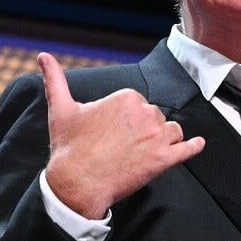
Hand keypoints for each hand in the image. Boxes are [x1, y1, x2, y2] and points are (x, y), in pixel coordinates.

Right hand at [38, 52, 204, 218]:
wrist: (76, 183)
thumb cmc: (69, 147)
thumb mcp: (61, 109)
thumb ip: (55, 79)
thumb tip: (43, 56)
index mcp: (127, 97)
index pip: (140, 105)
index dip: (129, 120)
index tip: (115, 132)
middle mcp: (146, 112)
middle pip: (156, 118)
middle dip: (145, 130)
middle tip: (124, 147)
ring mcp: (157, 137)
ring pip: (171, 132)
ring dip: (163, 140)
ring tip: (144, 152)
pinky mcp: (164, 160)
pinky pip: (187, 149)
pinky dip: (193, 146)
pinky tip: (197, 144)